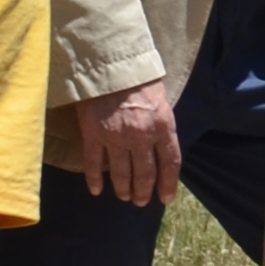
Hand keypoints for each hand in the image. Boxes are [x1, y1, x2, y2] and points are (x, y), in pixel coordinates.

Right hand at [54, 84, 182, 206]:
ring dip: (123, 189)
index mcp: (163, 127)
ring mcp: (116, 137)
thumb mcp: (162, 103)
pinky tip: (96, 190)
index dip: (168, 185)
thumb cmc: (140, 79)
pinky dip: (95, 179)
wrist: (110, 64)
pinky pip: (94, 163)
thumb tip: (162, 151)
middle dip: (143, 191)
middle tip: (140, 201)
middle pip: (145, 174)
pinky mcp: (93, 134)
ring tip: (124, 197)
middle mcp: (141, 137)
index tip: (165, 199)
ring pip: (121, 173)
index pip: (170, 164)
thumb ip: (162, 127)